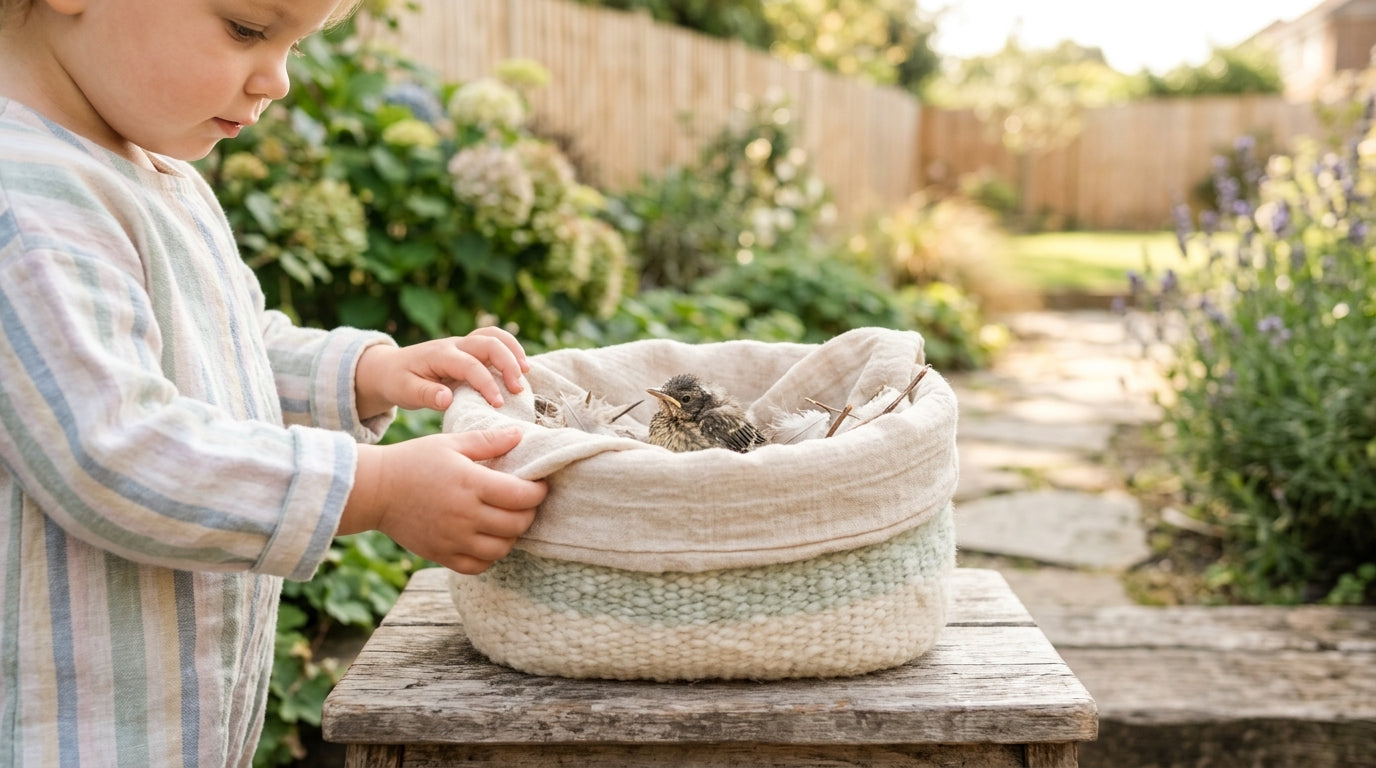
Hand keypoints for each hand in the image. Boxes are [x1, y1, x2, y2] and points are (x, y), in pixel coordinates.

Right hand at [340, 428, 546, 573]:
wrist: (374, 490)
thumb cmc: (413, 461)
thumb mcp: (450, 444)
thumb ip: (488, 441)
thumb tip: (519, 434)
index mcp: (471, 483)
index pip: (521, 496)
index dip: (538, 492)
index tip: (539, 485)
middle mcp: (465, 515)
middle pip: (517, 524)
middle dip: (530, 512)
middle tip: (526, 502)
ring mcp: (453, 539)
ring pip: (501, 549)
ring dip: (512, 535)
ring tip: (509, 521)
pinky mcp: (441, 555)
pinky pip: (478, 566)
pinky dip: (490, 556)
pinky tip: (488, 540)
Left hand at [355, 328, 530, 418]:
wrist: (390, 367)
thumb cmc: (398, 381)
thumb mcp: (405, 392)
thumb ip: (426, 395)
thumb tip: (447, 399)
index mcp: (440, 355)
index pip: (470, 365)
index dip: (487, 384)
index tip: (498, 404)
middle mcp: (455, 345)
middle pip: (489, 343)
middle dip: (508, 364)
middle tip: (518, 390)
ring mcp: (463, 344)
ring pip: (495, 335)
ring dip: (514, 351)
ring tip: (526, 373)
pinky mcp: (470, 349)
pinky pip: (495, 341)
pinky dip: (511, 350)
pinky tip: (521, 369)